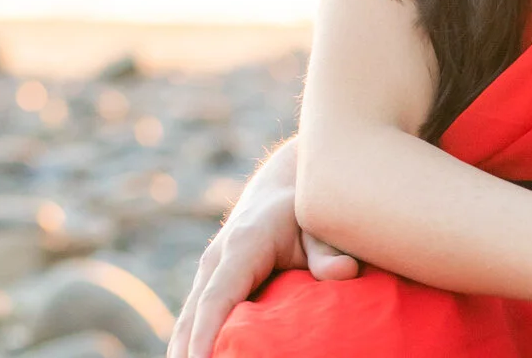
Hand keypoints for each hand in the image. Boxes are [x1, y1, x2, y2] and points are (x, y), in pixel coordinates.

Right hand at [169, 142, 360, 357]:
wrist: (280, 190)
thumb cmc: (303, 211)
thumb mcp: (318, 225)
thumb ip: (328, 252)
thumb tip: (346, 272)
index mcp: (242, 247)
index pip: (217, 298)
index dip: (206, 335)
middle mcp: (216, 261)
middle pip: (193, 316)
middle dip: (189, 352)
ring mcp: (208, 273)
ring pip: (187, 321)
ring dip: (184, 351)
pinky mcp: (208, 284)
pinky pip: (193, 319)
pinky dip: (189, 342)